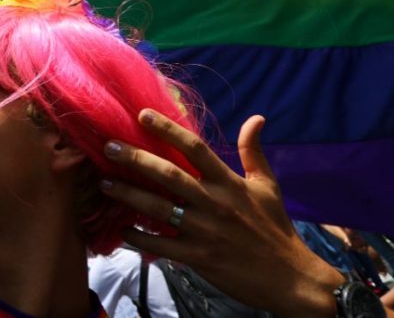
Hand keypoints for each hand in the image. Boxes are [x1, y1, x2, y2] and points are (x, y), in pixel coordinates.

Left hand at [100, 111, 344, 316]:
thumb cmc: (276, 228)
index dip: (168, 129)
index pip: (195, 148)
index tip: (142, 115)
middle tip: (108, 147)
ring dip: (128, 195)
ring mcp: (205, 231)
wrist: (290, 278)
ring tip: (103, 183)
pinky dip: (139, 237)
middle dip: (135, 159)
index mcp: (229, 183)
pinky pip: (161, 246)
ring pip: (158, 208)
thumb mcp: (268, 186)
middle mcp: (214, 203)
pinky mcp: (198, 258)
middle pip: (168, 174)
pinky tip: (120, 229)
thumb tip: (256, 118)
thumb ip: (254, 152)